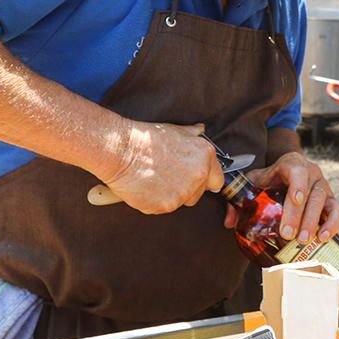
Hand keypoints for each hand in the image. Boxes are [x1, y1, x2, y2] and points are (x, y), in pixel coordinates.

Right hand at [99, 122, 222, 214]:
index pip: (217, 180)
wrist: (122, 151)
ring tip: (155, 179)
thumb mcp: (176, 130)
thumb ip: (193, 135)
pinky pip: (164, 208)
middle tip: (167, 176)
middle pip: (199, 193)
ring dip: (171, 195)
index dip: (205, 180)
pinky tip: (145, 186)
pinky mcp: (167, 205)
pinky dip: (155, 201)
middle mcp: (199, 175)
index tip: (194, 179)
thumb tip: (201, 130)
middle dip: (186, 188)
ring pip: (182, 201)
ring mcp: (184, 192)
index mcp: (205, 157)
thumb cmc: (146, 139)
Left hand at [233, 152, 338, 243]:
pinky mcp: (332, 199)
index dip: (298, 185)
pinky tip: (323, 237)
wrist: (288, 173)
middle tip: (289, 235)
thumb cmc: (269, 180)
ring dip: (314, 222)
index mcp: (292, 163)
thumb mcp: (254, 183)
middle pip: (310, 192)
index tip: (295, 200)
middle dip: (300, 215)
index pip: (297, 170)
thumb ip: (240, 200)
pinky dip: (333, 224)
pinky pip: (338, 210)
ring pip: (324, 202)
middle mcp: (311, 172)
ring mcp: (324, 185)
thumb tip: (229, 221)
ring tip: (303, 240)